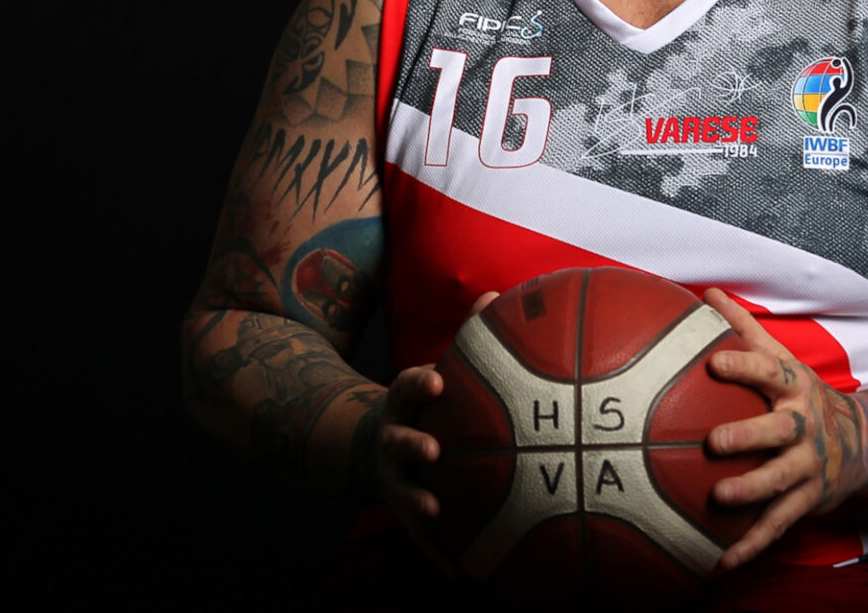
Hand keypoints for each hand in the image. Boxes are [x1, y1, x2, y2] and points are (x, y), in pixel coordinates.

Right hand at [376, 291, 498, 556]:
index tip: (436, 382)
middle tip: (433, 450)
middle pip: (397, 441)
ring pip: (401, 490)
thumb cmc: (428, 403)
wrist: (375, 447)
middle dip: (411, 445)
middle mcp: (394, 439)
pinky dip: (440, 555)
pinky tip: (463, 574)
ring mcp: (394, 478)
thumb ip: (467, 337)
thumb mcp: (439, 369)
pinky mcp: (403, 510)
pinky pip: (422, 537)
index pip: (407, 387)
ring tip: (434, 509)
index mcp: (405, 402)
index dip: (419, 384)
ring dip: (416, 500)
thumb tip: (492, 293)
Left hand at [701, 288, 867, 569]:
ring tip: (719, 498)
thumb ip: (744, 329)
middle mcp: (804, 427)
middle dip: (748, 435)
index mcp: (794, 388)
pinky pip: (777, 525)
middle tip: (713, 442)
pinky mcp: (807, 501)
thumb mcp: (783, 359)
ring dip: (750, 491)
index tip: (714, 362)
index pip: (769, 370)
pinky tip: (722, 561)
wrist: (865, 442)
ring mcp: (808, 467)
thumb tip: (707, 292)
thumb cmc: (804, 396)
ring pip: (780, 481)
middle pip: (779, 430)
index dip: (744, 365)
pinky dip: (751, 545)